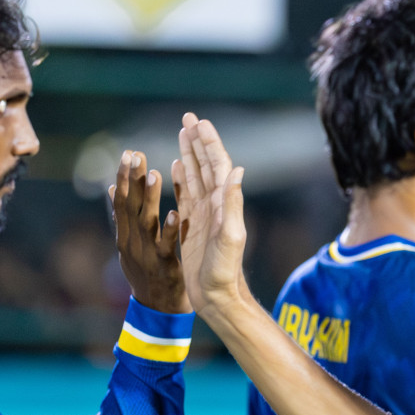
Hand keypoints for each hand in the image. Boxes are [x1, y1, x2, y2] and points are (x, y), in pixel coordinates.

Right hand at [110, 150, 188, 313]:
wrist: (158, 309)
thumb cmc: (146, 273)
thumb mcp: (130, 245)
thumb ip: (123, 218)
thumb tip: (111, 189)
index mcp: (125, 235)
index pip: (122, 200)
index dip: (124, 177)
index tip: (128, 153)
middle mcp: (132, 242)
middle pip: (130, 206)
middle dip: (131, 179)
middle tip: (135, 153)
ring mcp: (148, 254)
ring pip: (146, 222)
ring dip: (149, 198)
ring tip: (154, 173)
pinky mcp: (165, 266)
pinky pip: (166, 245)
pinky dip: (167, 229)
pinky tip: (173, 212)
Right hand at [173, 113, 247, 318]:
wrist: (217, 296)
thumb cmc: (224, 271)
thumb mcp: (230, 236)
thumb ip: (233, 203)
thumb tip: (237, 170)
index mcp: (224, 203)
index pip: (217, 165)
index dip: (209, 143)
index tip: (200, 122)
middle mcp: (216, 205)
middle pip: (206, 165)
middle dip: (198, 141)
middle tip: (188, 118)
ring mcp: (204, 215)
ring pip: (196, 176)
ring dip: (190, 154)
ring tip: (183, 133)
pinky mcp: (193, 226)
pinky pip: (187, 195)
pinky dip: (183, 178)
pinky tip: (177, 166)